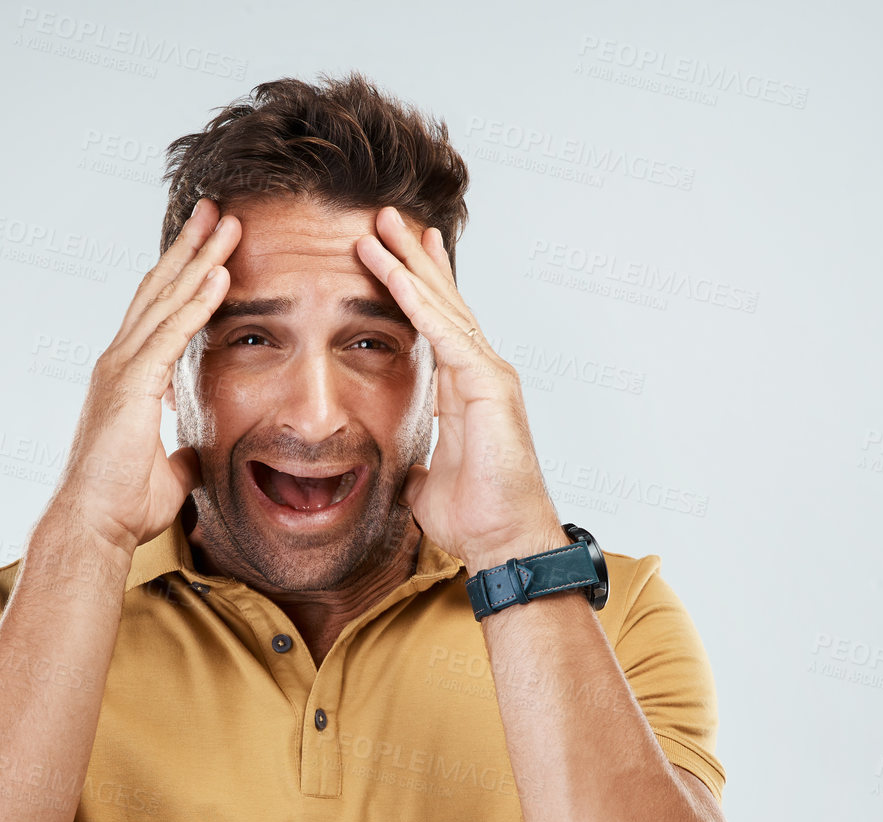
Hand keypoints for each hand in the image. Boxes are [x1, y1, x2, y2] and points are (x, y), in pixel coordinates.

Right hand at [54, 197, 240, 558]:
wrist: (93, 525)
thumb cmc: (122, 506)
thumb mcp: (168, 475)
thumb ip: (183, 456)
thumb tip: (198, 457)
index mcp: (127, 378)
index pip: (159, 315)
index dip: (184, 279)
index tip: (210, 250)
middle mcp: (119, 363)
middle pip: (159, 291)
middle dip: (189, 249)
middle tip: (215, 210)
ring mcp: (122, 369)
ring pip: (165, 300)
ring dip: (199, 260)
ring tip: (227, 224)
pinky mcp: (131, 383)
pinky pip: (171, 332)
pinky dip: (196, 301)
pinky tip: (219, 275)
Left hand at [354, 207, 567, 564]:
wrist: (503, 542)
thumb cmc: (474, 520)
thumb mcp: (426, 486)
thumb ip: (416, 469)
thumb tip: (403, 473)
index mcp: (466, 391)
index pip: (437, 327)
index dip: (414, 288)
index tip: (391, 255)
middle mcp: (482, 373)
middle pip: (442, 303)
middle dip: (411, 258)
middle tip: (382, 217)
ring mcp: (490, 375)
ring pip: (443, 308)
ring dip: (408, 266)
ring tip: (379, 227)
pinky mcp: (490, 386)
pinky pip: (448, 334)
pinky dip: (420, 303)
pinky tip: (396, 275)